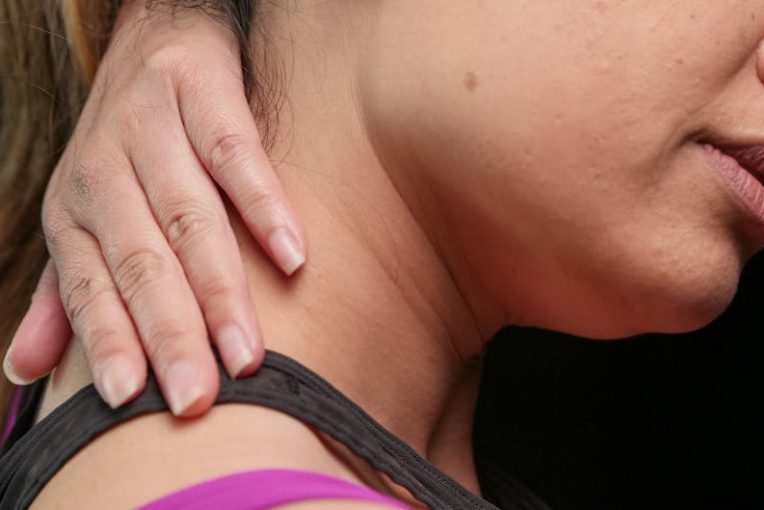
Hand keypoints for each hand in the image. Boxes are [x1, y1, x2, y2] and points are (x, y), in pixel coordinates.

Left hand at [3, 2, 305, 415]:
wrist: (153, 35)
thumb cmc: (124, 145)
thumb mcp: (81, 215)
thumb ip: (62, 293)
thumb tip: (22, 370)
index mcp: (72, 211)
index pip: (88, 288)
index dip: (109, 344)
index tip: (133, 402)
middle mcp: (103, 172)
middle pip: (141, 265)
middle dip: (171, 336)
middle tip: (199, 398)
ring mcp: (150, 128)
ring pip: (187, 219)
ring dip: (218, 290)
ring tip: (248, 352)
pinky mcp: (199, 90)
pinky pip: (233, 154)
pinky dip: (262, 204)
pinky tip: (293, 256)